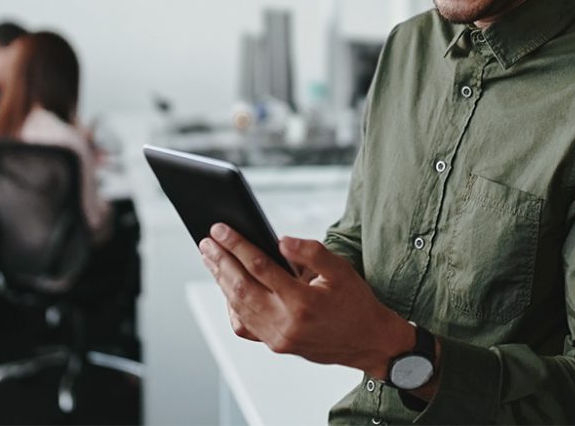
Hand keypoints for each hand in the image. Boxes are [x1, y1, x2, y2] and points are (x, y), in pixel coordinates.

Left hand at [199, 224, 413, 378]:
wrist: (368, 342)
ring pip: (238, 306)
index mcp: (303, 301)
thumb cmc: (356, 303)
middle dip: (220, 261)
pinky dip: (232, 306)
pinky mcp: (276, 345)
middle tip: (206, 241)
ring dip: (221, 280)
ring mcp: (278, 338)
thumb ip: (311, 252)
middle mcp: (285, 323)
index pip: (260, 267)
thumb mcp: (342, 270)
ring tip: (210, 258)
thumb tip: (280, 240)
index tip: (220, 229)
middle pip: (241, 288)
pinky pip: (244, 326)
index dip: (237, 245)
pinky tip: (228, 289)